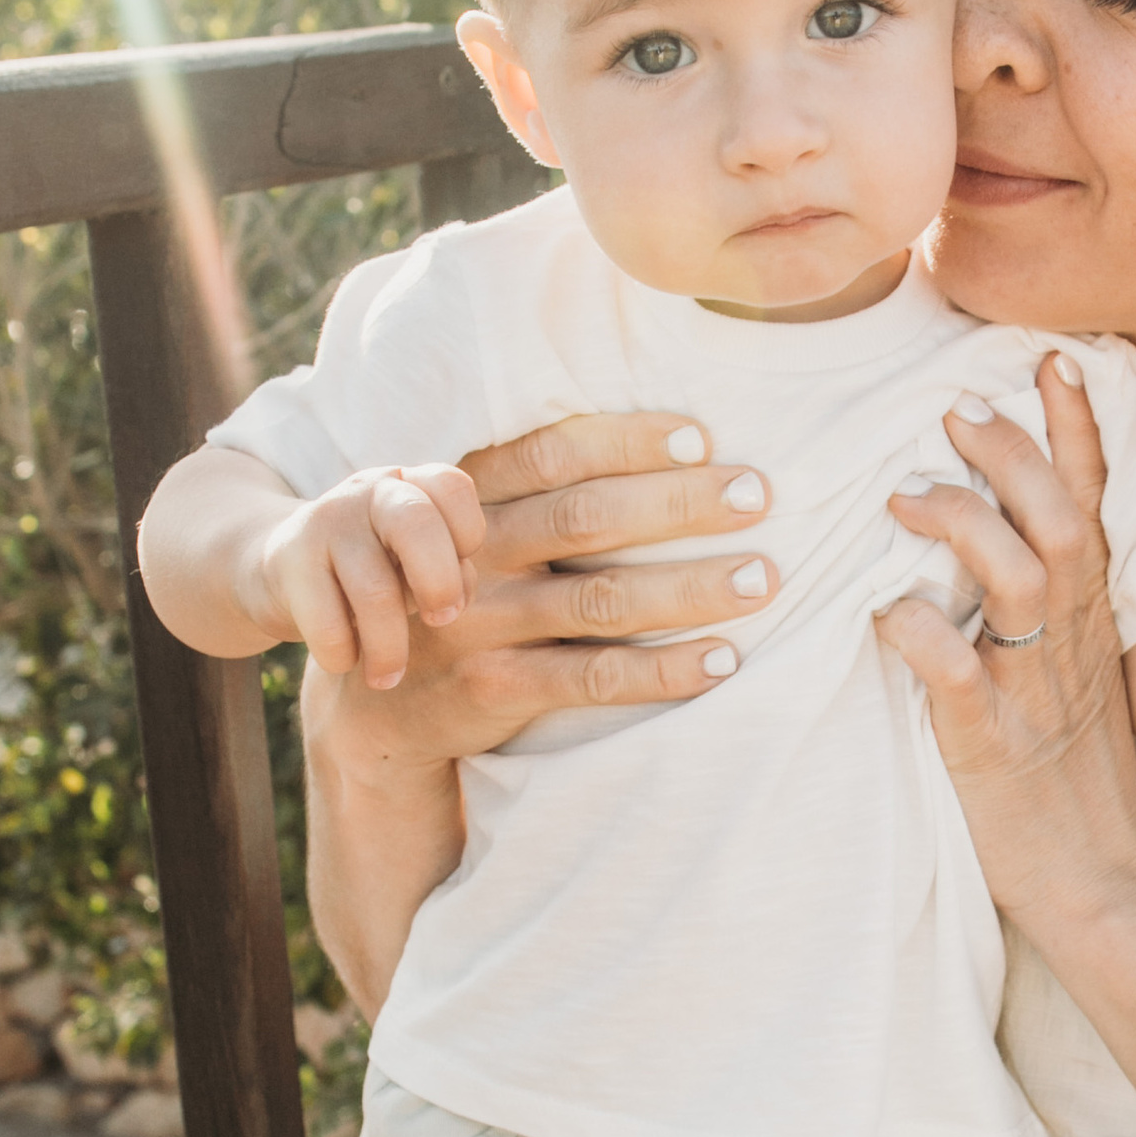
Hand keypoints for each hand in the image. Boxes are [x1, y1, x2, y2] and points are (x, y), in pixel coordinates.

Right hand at [259, 461, 488, 683]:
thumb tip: (456, 601)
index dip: (467, 536)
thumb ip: (447, 571)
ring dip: (389, 648)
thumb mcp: (412, 564)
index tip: (453, 576)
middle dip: (439, 585)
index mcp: (408, 484)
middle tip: (441, 622)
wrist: (275, 571)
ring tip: (387, 676)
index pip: (453, 488)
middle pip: (416, 525)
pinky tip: (344, 660)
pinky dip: (343, 655)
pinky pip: (328, 624)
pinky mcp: (288, 560)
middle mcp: (368, 491)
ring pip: (374, 591)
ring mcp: (325, 521)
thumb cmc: (368, 573)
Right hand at [300, 411, 779, 777]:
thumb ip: (536, 488)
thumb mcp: (469, 529)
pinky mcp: (494, 688)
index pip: (555, 453)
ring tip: (762, 578)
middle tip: (760, 495)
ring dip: (690, 588)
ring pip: (602, 599)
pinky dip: (663, 671)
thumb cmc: (456, 591)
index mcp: (471, 499)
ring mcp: (482, 623)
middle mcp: (476, 555)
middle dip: (680, 504)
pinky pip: (592, 678)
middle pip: (588, 517)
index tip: (704, 436)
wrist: (373, 700)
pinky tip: (723, 660)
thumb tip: (672, 447)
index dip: (629, 440)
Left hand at [878, 354, 1135, 934]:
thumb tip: (992, 537)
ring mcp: (1033, 688)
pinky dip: (916, 635)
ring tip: (904, 497)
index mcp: (1090, 618)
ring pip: (1018, 576)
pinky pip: (956, 675)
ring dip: (962, 523)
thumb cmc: (1074, 776)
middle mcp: (1070, 640)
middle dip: (1009, 452)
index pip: (1092, 502)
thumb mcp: (1075, 676)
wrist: (1100, 879)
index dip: (1073, 428)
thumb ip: (1044, 607)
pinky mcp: (991, 743)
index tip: (1048, 359)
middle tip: (954, 410)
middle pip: (1059, 517)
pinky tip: (881, 614)